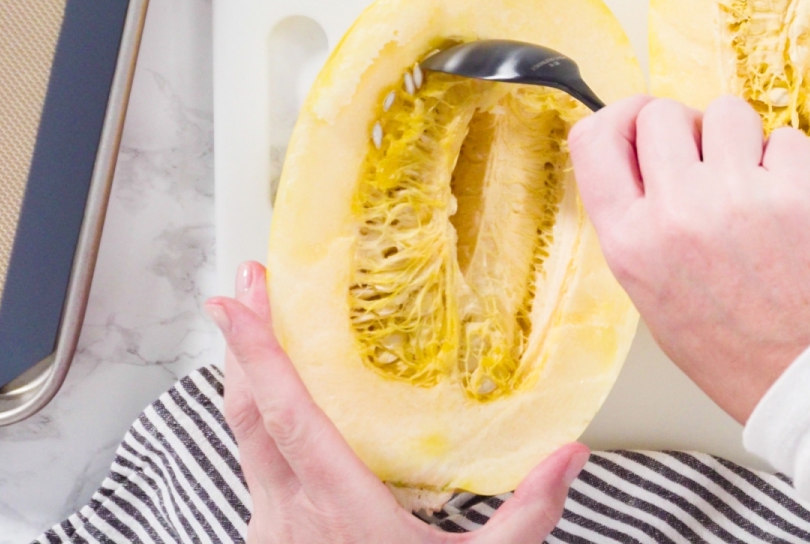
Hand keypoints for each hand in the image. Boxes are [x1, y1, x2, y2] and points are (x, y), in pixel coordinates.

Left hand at [205, 261, 585, 543]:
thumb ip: (527, 515)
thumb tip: (570, 456)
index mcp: (337, 508)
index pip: (285, 414)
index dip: (260, 353)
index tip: (239, 302)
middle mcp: (288, 517)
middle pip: (247, 416)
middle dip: (242, 348)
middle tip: (243, 291)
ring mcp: (271, 536)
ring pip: (244, 446)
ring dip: (247, 389)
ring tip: (260, 344)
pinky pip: (257, 475)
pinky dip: (261, 431)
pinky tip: (282, 425)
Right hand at [568, 95, 809, 423]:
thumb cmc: (735, 348)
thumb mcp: (653, 294)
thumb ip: (642, 222)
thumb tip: (650, 157)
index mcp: (631, 242)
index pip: (594, 139)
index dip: (620, 117)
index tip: (642, 121)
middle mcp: (677, 213)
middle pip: (661, 114)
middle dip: (687, 130)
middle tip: (710, 164)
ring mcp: (738, 196)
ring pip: (726, 112)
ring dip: (741, 140)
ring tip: (754, 187)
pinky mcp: (797, 190)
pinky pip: (784, 137)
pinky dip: (789, 162)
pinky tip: (790, 203)